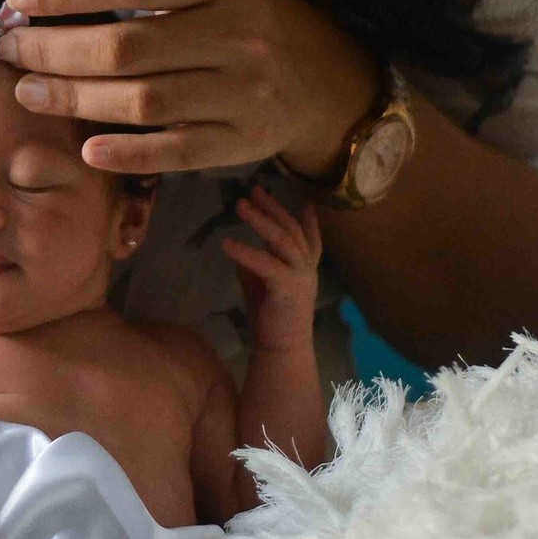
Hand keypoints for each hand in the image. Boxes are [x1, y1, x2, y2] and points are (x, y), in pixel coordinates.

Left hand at [0, 0, 379, 176]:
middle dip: (57, 51)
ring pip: (145, 101)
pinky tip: (89, 149)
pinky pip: (178, 152)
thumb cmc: (242, 9)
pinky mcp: (241, 143)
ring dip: (77, 100)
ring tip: (27, 91)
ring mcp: (242, 93)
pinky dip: (131, 153)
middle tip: (9, 50)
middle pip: (129, 48)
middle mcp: (236, 34)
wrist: (324, 79)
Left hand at [221, 185, 321, 347]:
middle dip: (273, 207)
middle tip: (254, 189)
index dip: (308, 219)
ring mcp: (301, 276)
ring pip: (282, 240)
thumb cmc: (272, 318)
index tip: (305, 200)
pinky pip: (266, 264)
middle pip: (291, 230)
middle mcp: (307, 268)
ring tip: (240, 205)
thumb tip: (241, 246)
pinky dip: (247, 252)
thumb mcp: (262, 284)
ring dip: (261, 220)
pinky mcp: (288, 287)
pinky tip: (228, 243)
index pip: (309, 237)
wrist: (282, 349)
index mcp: (305, 267)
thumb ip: (257, 264)